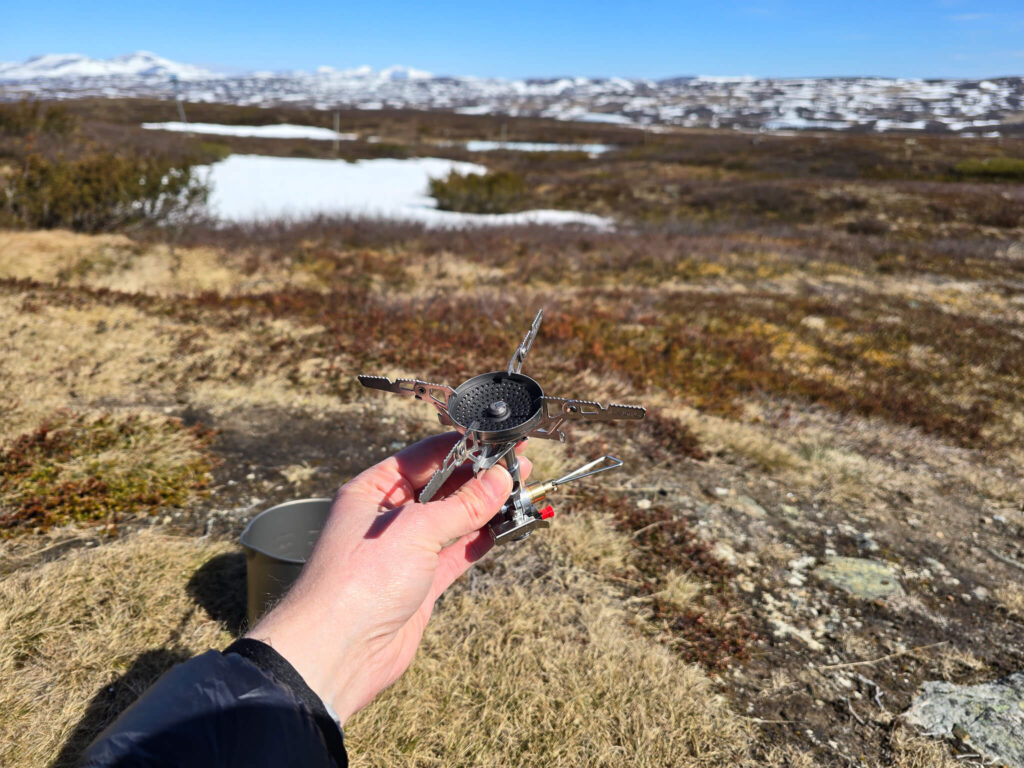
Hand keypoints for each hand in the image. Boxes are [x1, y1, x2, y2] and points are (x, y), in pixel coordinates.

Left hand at [247, 432, 530, 724]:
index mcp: (373, 492)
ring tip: (521, 493)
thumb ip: (462, 505)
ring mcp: (405, 552)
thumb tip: (501, 479)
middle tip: (520, 465)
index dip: (462, 446)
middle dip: (480, 477)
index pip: (424, 457)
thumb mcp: (415, 530)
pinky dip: (480, 541)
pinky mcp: (420, 584)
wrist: (337, 653)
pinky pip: (457, 554)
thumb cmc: (358, 581)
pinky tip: (505, 528)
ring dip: (486, 509)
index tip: (497, 439)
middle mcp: (387, 518)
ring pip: (453, 521)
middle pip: (442, 487)